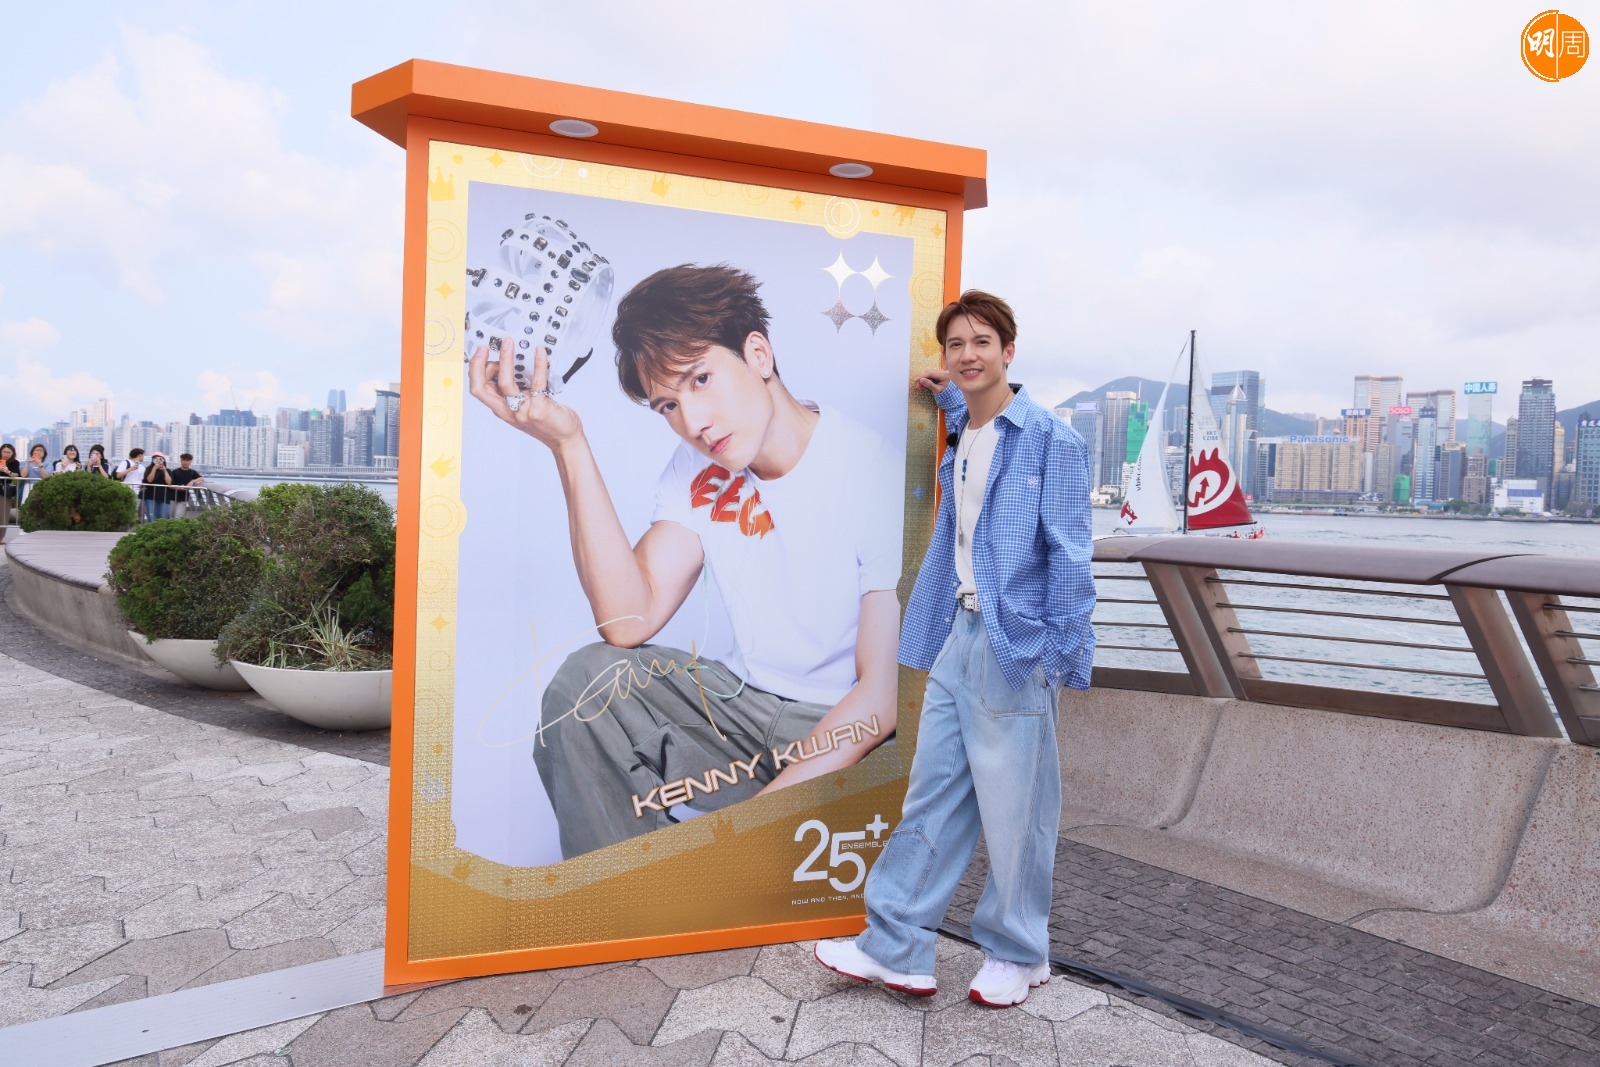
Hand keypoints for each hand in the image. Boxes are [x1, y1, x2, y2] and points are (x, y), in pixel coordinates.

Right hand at [468, 344, 582, 450]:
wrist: (564, 438)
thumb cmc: (546, 421)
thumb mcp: (523, 405)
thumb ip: (515, 389)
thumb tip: (511, 363)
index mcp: (501, 408)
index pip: (478, 389)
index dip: (475, 369)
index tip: (480, 352)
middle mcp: (508, 410)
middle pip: (481, 388)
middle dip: (479, 364)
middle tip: (485, 346)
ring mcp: (522, 411)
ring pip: (505, 383)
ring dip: (505, 359)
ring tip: (508, 343)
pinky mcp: (539, 409)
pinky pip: (537, 382)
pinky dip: (538, 364)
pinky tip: (540, 352)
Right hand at [915, 368, 950, 392]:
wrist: (952, 395)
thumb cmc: (946, 393)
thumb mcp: (937, 390)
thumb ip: (929, 385)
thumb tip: (921, 380)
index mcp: (944, 375)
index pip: (931, 373)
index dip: (922, 376)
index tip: (915, 380)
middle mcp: (942, 372)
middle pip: (929, 372)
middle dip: (922, 378)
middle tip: (917, 385)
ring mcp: (941, 373)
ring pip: (929, 374)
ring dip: (924, 379)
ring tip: (919, 386)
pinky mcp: (939, 376)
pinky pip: (931, 376)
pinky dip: (926, 380)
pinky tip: (923, 385)